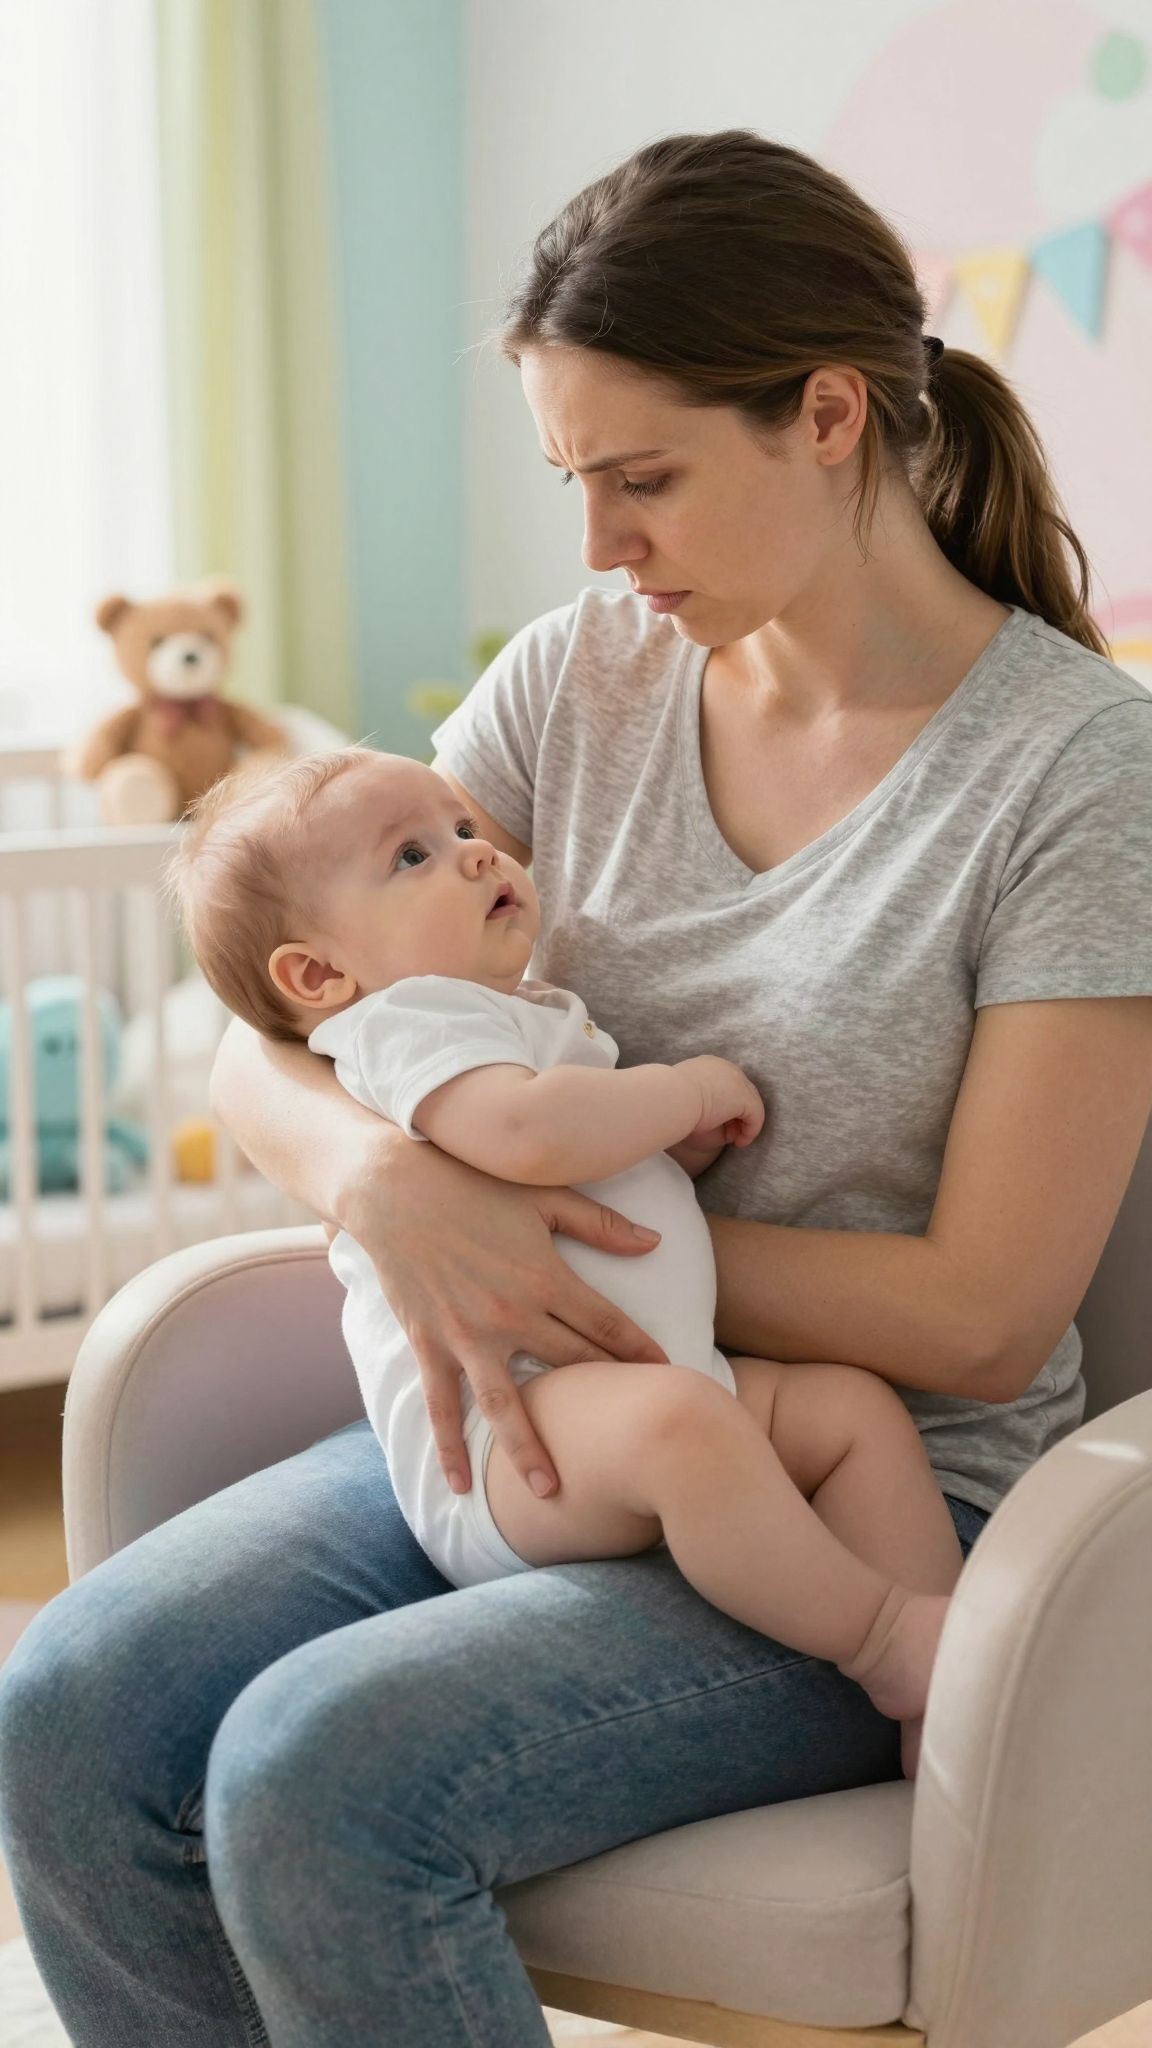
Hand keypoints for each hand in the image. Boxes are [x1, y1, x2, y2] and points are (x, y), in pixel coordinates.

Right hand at [342, 1139, 669, 1501]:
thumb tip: (655, 1242)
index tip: (667, 1375)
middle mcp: (510, 1313)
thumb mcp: (544, 1197)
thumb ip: (601, 1225)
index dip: (638, 1351)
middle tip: (635, 1439)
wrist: (393, 1188)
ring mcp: (466, 1334)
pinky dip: (449, 1446)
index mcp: (544, 1277)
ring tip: (550, 1492)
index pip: (605, 1324)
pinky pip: (441, 1405)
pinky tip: (459, 1483)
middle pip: (569, 1367)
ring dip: (528, 1449)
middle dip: (605, 1401)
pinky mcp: (428, 1343)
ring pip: (504, 1404)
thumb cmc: (472, 1185)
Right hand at [675, 1053, 764, 1151]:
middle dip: (738, 1114)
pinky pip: (755, 1115)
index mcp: (707, 1066)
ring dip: (744, 1123)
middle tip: (729, 1134)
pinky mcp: (744, 1097)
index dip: (726, 1105)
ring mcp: (736, 1079)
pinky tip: (738, 1143)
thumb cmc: (671, 1105)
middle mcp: (724, 1068)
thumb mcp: (687, 1103)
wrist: (669, 1099)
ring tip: (734, 1140)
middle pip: (741, 1092)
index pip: (725, 1084)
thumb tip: (722, 1123)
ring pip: (750, 1103)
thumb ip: (706, 1106)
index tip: (717, 1123)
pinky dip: (750, 1131)